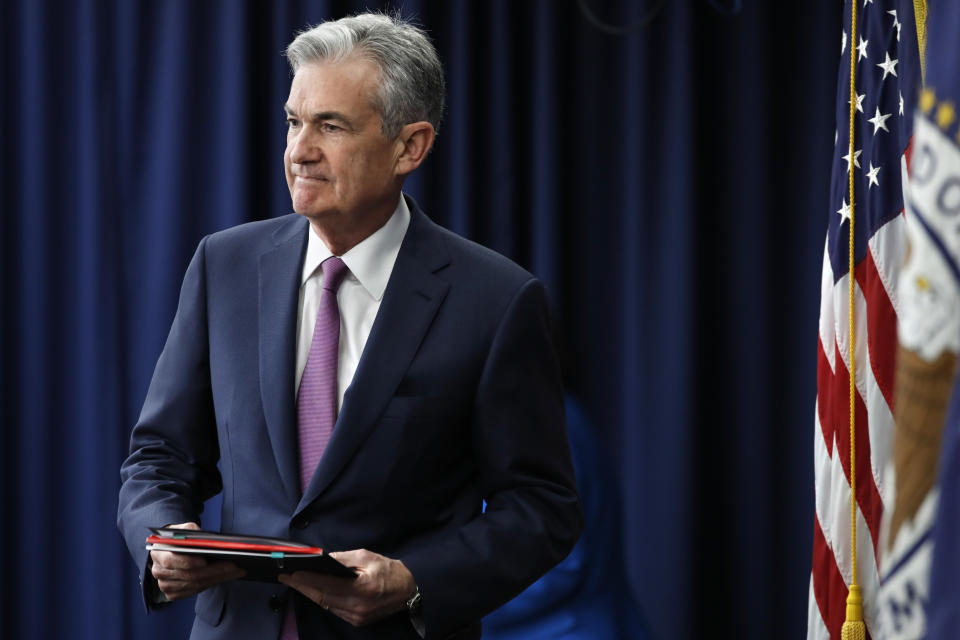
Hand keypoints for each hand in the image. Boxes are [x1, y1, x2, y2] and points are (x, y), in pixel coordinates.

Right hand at [149, 522, 245, 600]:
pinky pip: (195, 591)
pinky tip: (227, 576)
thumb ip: (190, 530)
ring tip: (237, 571)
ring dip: (218, 578)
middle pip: (189, 575)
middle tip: (235, 566)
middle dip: (214, 570)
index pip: (171, 561)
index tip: (205, 560)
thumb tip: (203, 539)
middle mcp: (158, 572)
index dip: (188, 562)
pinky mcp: (173, 594)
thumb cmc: (178, 538)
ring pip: (195, 585)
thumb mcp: (182, 528)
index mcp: (158, 553)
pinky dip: (212, 583)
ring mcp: (165, 585)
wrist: (169, 550)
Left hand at [278, 549, 416, 626]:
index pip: (326, 584)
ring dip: (309, 593)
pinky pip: (333, 610)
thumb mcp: (368, 556)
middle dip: (302, 586)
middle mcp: (357, 606)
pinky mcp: (356, 621)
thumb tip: (322, 559)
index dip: (306, 579)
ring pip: (325, 605)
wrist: (409, 591)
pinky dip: (322, 599)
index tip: (291, 573)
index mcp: (361, 588)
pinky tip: (314, 591)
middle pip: (321, 597)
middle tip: (286, 577)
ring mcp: (356, 617)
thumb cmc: (389, 570)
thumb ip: (343, 559)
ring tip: (296, 582)